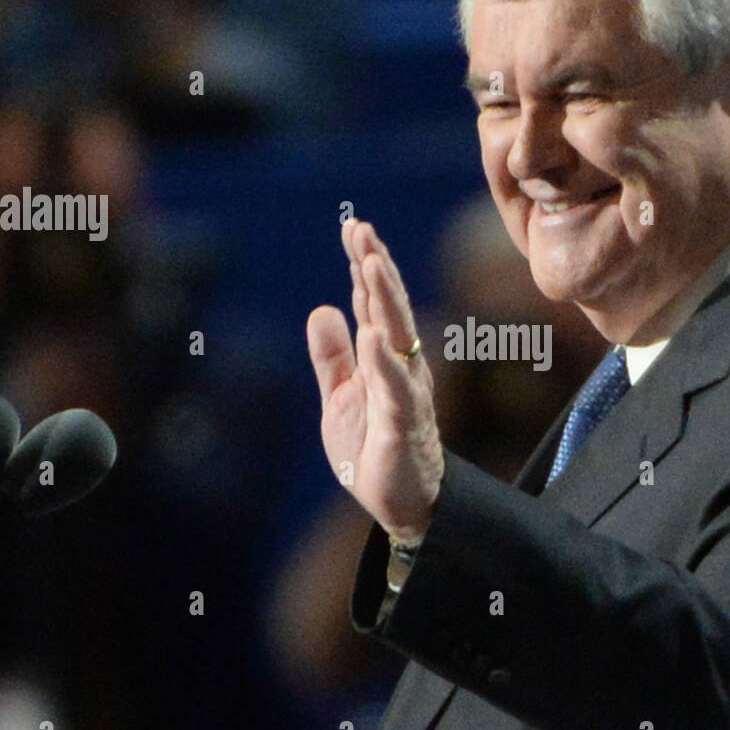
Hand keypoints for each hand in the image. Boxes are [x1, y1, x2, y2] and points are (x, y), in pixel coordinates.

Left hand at [307, 218, 443, 544]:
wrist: (401, 502)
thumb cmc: (373, 447)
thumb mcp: (339, 396)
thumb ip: (332, 356)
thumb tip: (324, 308)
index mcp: (384, 357)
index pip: (373, 303)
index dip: (364, 265)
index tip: (354, 228)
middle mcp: (400, 366)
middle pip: (389, 308)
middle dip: (376, 267)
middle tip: (362, 229)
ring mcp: (405, 392)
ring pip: (398, 337)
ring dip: (385, 300)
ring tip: (371, 264)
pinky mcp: (403, 424)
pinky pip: (395, 389)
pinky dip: (383, 362)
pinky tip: (372, 336)